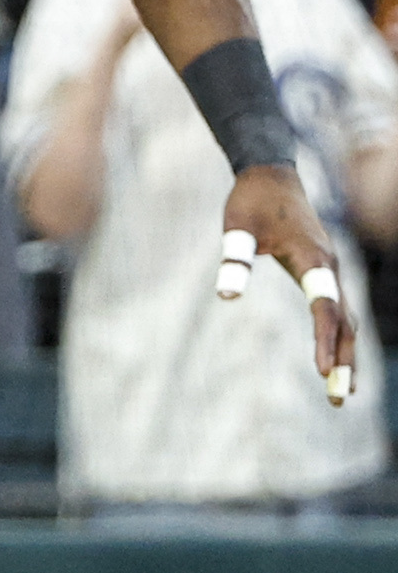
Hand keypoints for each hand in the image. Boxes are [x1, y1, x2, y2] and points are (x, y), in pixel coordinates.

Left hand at [217, 164, 360, 407]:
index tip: (323, 371)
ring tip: (343, 393)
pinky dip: (340, 337)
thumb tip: (226, 297)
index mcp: (313, 256)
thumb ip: (235, 259)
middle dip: (344, 360)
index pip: (324, 306)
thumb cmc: (251, 200)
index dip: (324, 339)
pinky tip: (335, 363)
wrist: (271, 174)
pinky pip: (338, 311)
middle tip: (340, 398)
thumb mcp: (236, 226)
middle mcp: (330, 266)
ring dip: (346, 355)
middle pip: (344, 320)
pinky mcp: (325, 272)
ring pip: (346, 319)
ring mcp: (331, 270)